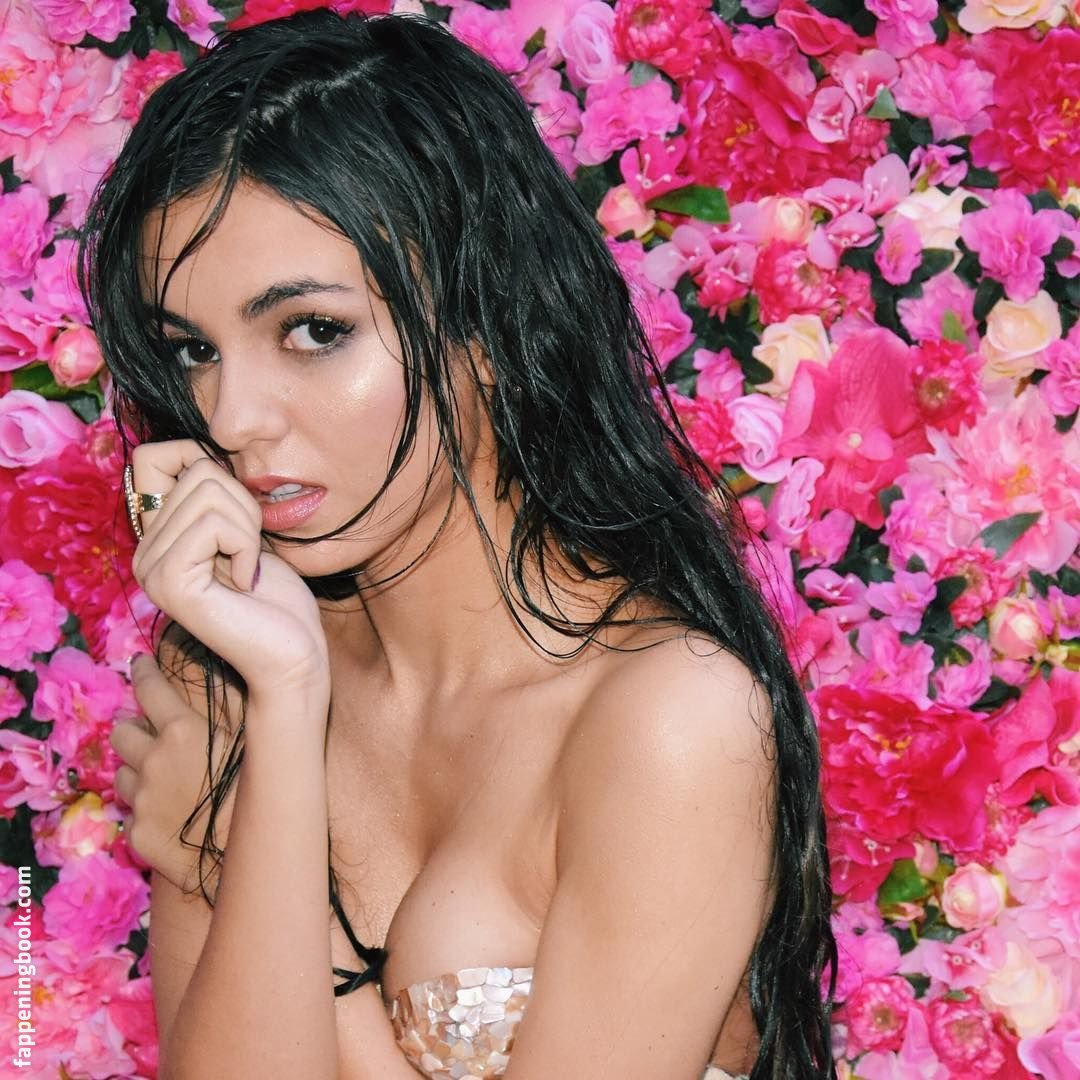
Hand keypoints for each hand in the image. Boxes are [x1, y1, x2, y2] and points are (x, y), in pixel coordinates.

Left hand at [111, 653, 237, 893]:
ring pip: (120, 772)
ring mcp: (140, 798)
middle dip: (134, 725)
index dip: (143, 671)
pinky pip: (132, 811)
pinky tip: (167, 812)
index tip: (140, 662)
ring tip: (158, 775)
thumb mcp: (252, 741)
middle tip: (149, 729)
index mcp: (183, 730)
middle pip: (123, 729)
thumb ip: (233, 711)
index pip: (149, 687)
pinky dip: (145, 807)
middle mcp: (154, 759)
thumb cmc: (260, 794)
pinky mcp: (136, 832)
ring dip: (136, 768)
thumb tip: (231, 676)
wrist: (245, 858)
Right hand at [129, 440, 330, 701]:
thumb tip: (198, 447)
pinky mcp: (168, 583)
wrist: (295, 654)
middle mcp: (144, 552)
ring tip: (249, 568)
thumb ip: (216, 494)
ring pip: (207, 492)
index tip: (237, 509)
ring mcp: (150, 569)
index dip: (202, 460)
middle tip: (252, 554)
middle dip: (244, 505)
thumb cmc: (278, 598)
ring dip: (249, 526)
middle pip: (197, 471)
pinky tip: (246, 583)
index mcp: (158, 537)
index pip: (154, 455)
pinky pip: (212, 524)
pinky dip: (246, 545)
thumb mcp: (246, 529)